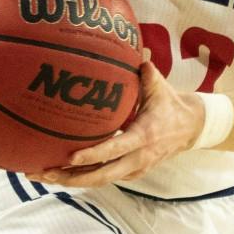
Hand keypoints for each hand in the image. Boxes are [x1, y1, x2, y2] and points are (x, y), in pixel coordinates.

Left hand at [40, 61, 201, 187]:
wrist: (191, 128)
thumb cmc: (170, 103)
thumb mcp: (161, 87)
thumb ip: (147, 73)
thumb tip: (136, 52)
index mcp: (143, 136)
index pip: (114, 149)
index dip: (92, 155)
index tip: (69, 157)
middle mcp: (138, 158)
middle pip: (101, 175)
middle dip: (70, 177)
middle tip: (43, 172)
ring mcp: (135, 169)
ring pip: (100, 181)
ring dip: (71, 180)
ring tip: (42, 174)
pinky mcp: (132, 173)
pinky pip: (105, 179)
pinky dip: (83, 178)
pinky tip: (60, 173)